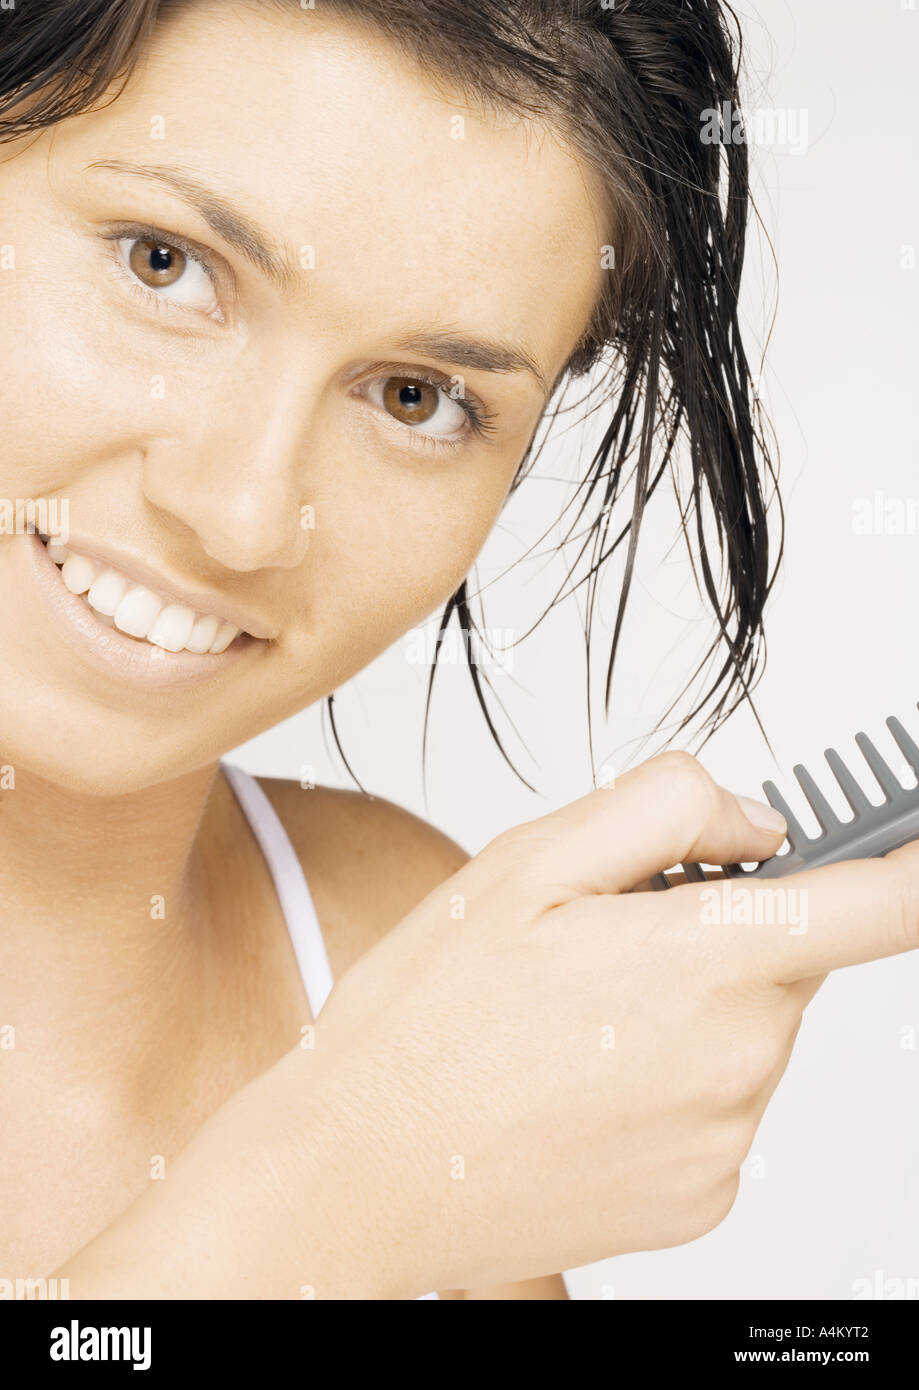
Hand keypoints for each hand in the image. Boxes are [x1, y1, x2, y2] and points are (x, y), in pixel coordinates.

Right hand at [299, 751, 918, 1294]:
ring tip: (573, 1020)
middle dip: (718, 930)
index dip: (904, 859)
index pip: (876, 905)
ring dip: (690, 1005)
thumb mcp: (527, 862)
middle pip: (788, 956)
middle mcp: (736, 1061)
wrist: (361, 1173)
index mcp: (702, 962)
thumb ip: (666, 809)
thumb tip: (759, 821)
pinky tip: (582, 1081)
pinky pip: (719, 1105)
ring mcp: (723, 1140)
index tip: (907, 839)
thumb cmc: (426, 1020)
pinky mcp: (701, 1196)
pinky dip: (671, 1079)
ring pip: (750, 1029)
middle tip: (606, 939)